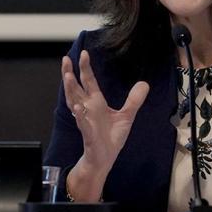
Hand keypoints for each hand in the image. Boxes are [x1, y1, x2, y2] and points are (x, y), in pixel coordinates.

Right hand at [63, 50, 148, 199]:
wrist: (105, 157)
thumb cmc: (111, 137)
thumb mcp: (127, 116)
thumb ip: (134, 100)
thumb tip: (144, 83)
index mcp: (96, 102)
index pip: (89, 81)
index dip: (85, 68)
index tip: (83, 53)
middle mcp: (88, 108)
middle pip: (76, 88)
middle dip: (70, 73)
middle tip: (66, 59)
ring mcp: (86, 119)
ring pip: (74, 102)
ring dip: (71, 90)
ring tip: (68, 76)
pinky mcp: (88, 133)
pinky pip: (82, 123)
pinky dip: (79, 115)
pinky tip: (78, 107)